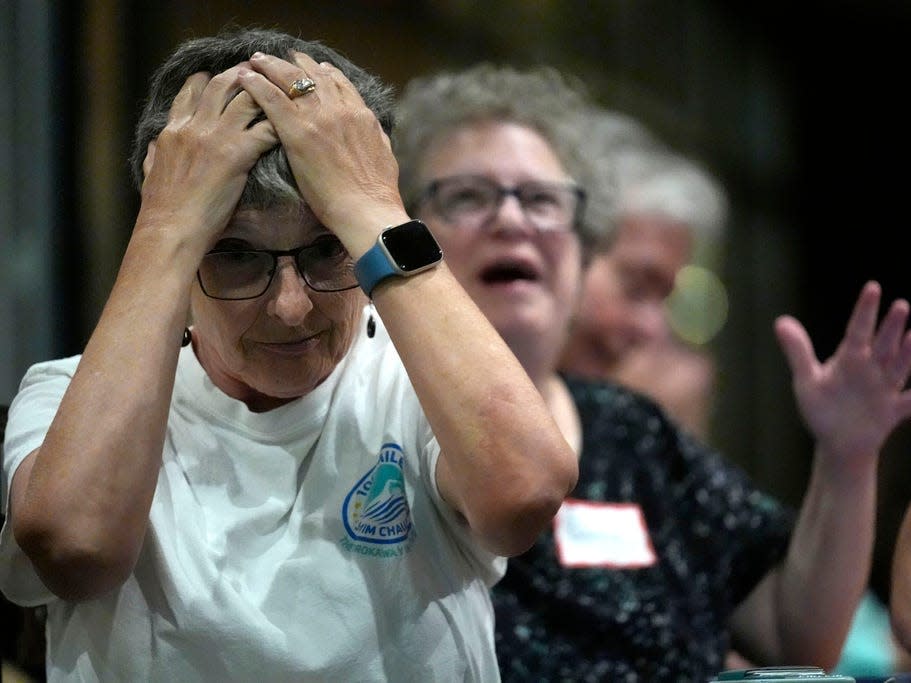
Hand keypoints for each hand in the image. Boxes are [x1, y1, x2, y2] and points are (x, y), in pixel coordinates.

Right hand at [138, 63, 277, 253]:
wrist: (170, 228)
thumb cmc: (161, 209)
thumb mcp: (149, 173)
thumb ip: (153, 155)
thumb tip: (152, 147)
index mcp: (173, 130)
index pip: (190, 91)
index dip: (207, 78)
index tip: (221, 75)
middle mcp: (194, 126)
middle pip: (221, 84)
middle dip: (241, 73)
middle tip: (259, 72)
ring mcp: (216, 137)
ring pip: (245, 98)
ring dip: (265, 93)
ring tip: (280, 92)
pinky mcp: (237, 154)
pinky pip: (265, 129)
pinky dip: (279, 124)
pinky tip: (290, 126)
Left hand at [242, 51, 406, 254]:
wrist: (366, 209)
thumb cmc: (377, 192)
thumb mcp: (385, 154)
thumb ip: (376, 136)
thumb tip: (374, 130)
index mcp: (360, 115)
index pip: (339, 83)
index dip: (322, 71)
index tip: (312, 65)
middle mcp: (340, 109)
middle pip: (313, 75)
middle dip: (293, 63)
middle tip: (277, 57)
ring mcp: (318, 118)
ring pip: (291, 79)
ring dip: (271, 66)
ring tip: (256, 60)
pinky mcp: (298, 132)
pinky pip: (273, 99)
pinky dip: (257, 85)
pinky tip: (246, 78)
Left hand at [775, 280, 910, 468]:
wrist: (838, 442)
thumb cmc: (821, 407)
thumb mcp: (807, 380)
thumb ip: (797, 351)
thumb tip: (780, 321)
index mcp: (850, 359)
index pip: (857, 330)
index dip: (865, 310)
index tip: (873, 287)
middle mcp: (871, 369)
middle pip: (883, 345)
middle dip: (891, 327)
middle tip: (901, 305)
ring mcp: (885, 389)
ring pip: (899, 367)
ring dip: (908, 352)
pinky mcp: (893, 411)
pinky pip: (910, 403)